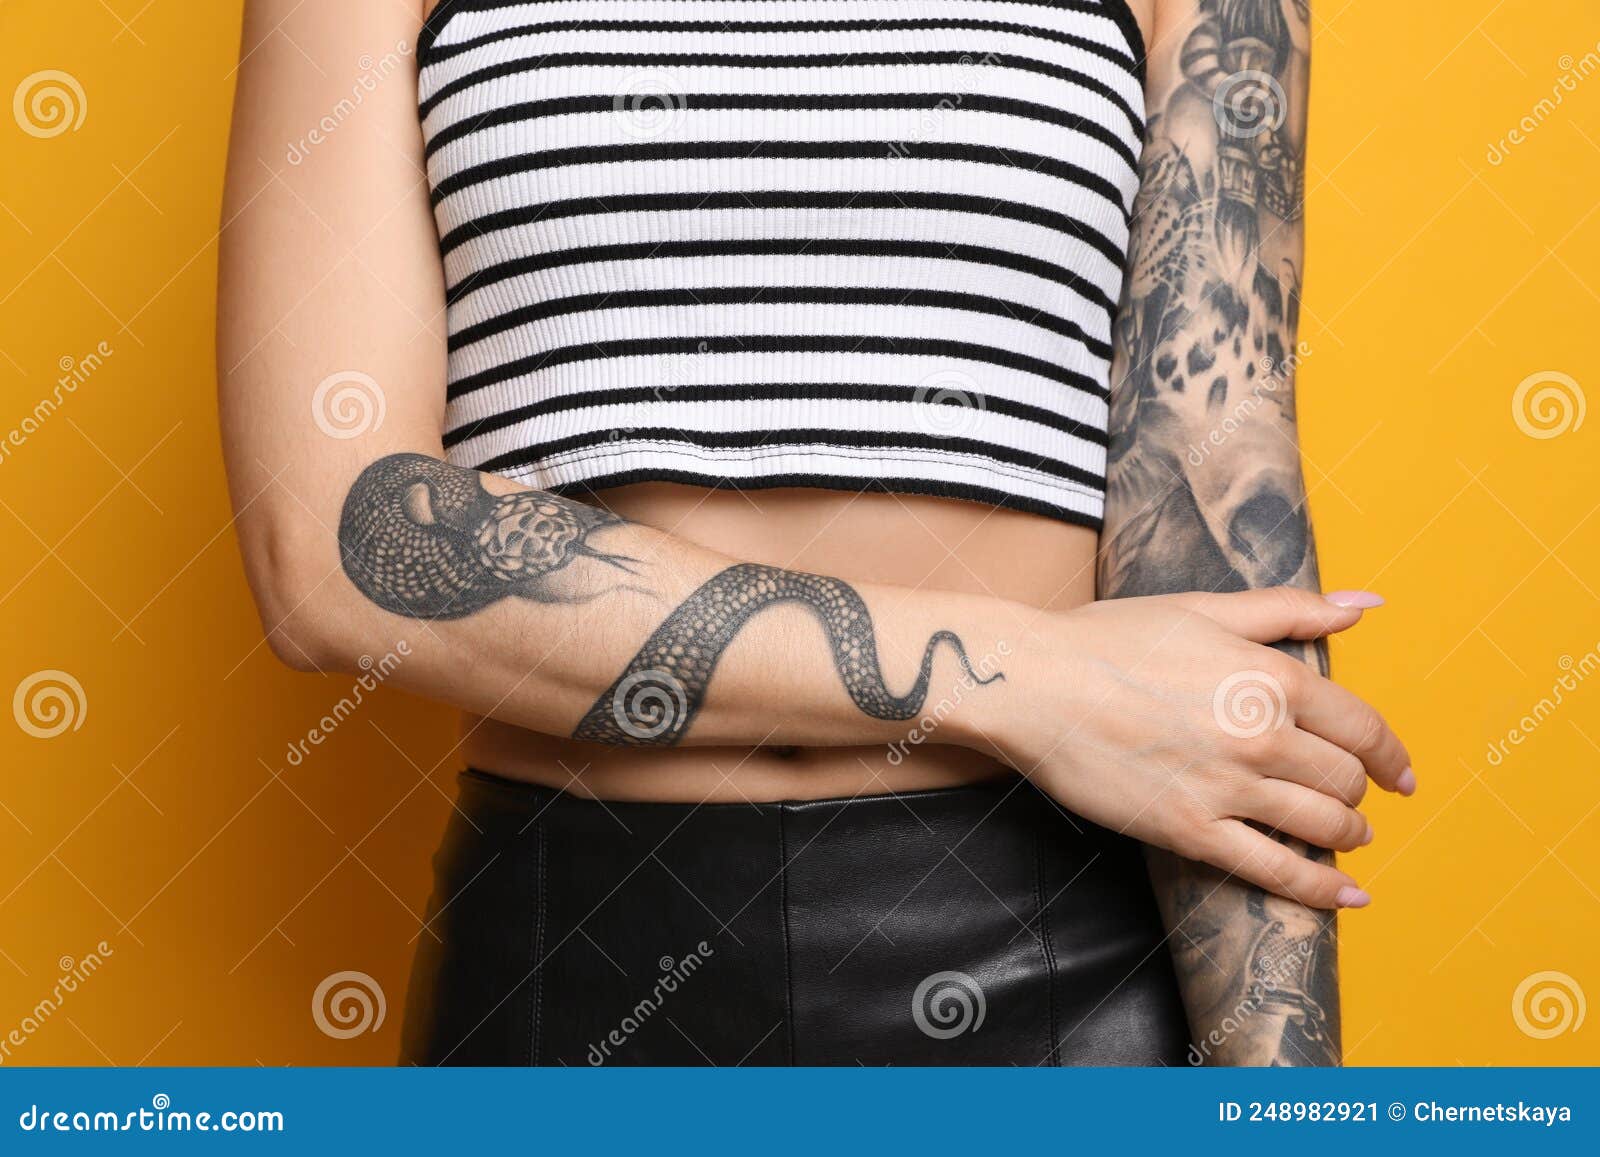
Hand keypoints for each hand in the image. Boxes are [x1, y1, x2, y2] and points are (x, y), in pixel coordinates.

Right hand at [978, 588, 1410, 908]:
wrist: (1031, 683)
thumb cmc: (1108, 639)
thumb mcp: (1204, 609)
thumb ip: (1290, 610)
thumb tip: (1366, 603)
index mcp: (1271, 676)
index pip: (1362, 727)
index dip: (1390, 755)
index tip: (1400, 773)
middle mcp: (1261, 734)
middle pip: (1347, 780)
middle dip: (1359, 792)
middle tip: (1355, 801)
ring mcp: (1228, 787)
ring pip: (1323, 826)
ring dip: (1348, 836)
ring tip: (1348, 839)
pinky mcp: (1190, 831)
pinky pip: (1275, 871)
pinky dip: (1321, 890)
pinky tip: (1348, 897)